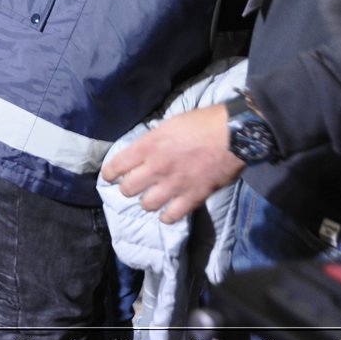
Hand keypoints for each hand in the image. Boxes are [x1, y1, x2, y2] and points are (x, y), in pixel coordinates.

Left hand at [100, 104, 243, 223]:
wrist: (231, 135)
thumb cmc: (201, 123)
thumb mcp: (168, 125)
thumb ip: (153, 141)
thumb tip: (143, 151)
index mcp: (148, 146)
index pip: (117, 165)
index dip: (110, 173)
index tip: (110, 176)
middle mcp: (157, 168)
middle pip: (128, 189)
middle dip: (127, 188)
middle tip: (133, 186)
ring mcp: (174, 185)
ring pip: (146, 204)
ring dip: (147, 202)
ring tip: (151, 198)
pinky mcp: (192, 197)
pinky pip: (171, 216)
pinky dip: (167, 216)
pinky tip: (167, 212)